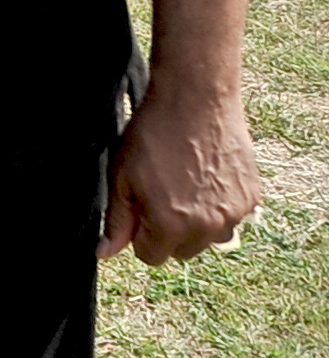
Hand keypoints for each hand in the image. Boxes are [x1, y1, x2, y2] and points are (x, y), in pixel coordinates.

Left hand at [101, 87, 262, 263]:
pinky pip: (233, 217)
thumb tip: (105, 253)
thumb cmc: (153, 135)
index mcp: (171, 225)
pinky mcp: (252, 197)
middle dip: (169, 232)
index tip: (140, 209)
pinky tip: (208, 177)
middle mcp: (207, 227)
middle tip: (162, 194)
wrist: (196, 101)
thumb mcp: (121, 177)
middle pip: (183, 251)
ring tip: (186, 185)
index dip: (140, 234)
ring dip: (199, 223)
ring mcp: (234, 213)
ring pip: (211, 238)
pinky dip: (220, 205)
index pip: (151, 257)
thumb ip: (117, 220)